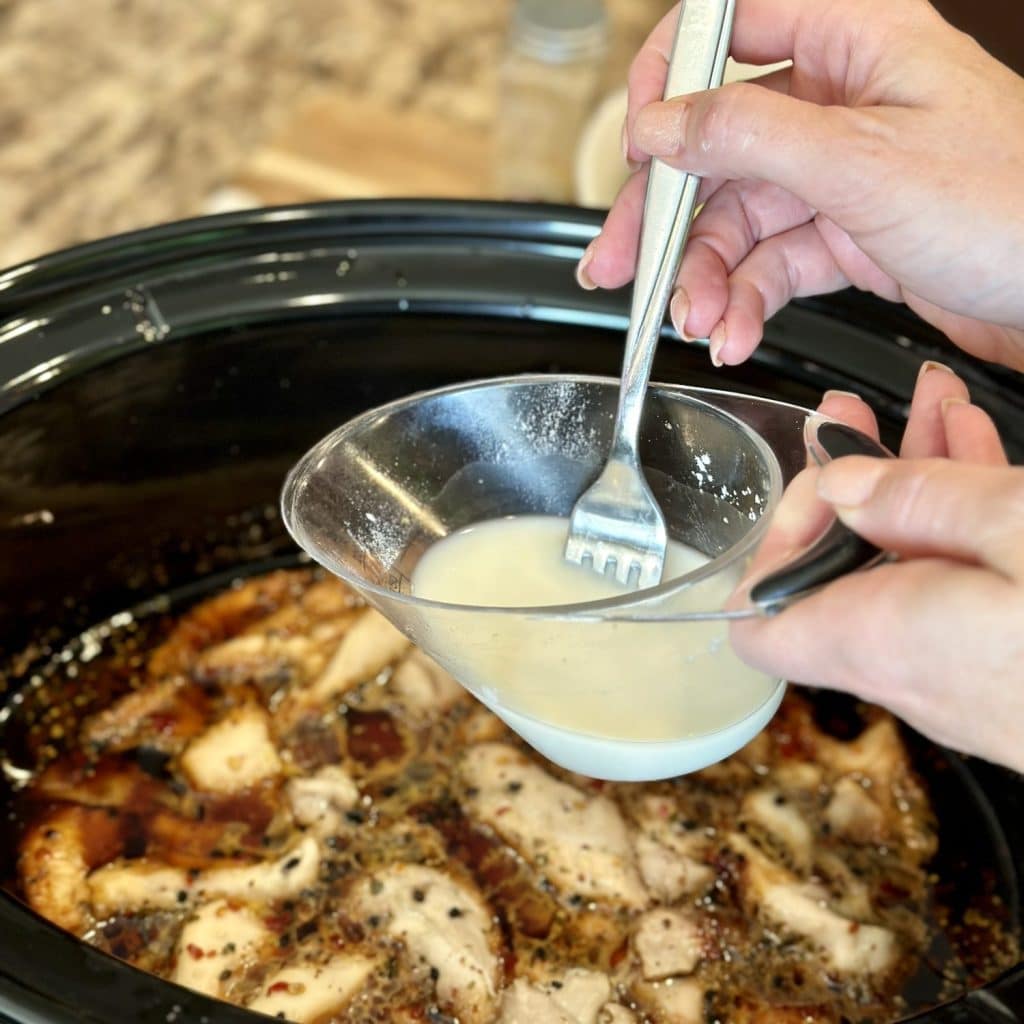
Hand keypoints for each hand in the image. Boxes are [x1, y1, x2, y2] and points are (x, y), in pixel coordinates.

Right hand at [578, 0, 1023, 371]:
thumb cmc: (1012, 206)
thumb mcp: (862, 163)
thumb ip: (748, 134)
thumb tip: (660, 124)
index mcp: (854, 39)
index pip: (730, 28)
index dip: (669, 81)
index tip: (638, 145)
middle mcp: (839, 100)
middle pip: (717, 144)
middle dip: (667, 216)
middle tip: (621, 264)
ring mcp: (840, 172)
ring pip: (739, 217)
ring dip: (707, 276)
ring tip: (696, 320)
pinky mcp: (847, 233)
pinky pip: (772, 261)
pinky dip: (745, 299)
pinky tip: (733, 329)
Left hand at [731, 362, 1023, 772]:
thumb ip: (926, 503)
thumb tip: (845, 482)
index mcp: (885, 638)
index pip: (760, 619)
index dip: (772, 543)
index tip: (818, 479)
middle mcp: (909, 668)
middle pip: (837, 575)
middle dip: (845, 486)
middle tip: (853, 418)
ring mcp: (961, 672)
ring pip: (905, 568)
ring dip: (909, 487)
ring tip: (923, 408)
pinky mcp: (1009, 665)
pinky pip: (962, 586)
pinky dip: (962, 520)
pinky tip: (976, 452)